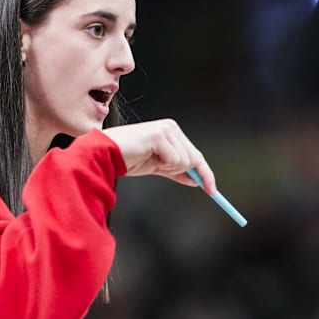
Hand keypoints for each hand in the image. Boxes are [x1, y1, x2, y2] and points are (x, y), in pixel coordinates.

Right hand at [102, 119, 216, 194]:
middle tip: (163, 169)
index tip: (212, 190)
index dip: (205, 173)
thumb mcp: (157, 167)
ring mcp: (166, 130)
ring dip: (168, 168)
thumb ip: (176, 171)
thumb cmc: (127, 158)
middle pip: (193, 158)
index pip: (195, 154)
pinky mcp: (159, 136)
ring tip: (150, 160)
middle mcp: (171, 128)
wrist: (107, 154)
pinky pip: (174, 160)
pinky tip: (148, 158)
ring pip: (184, 161)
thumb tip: (196, 180)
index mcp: (171, 132)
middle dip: (184, 172)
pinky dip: (163, 165)